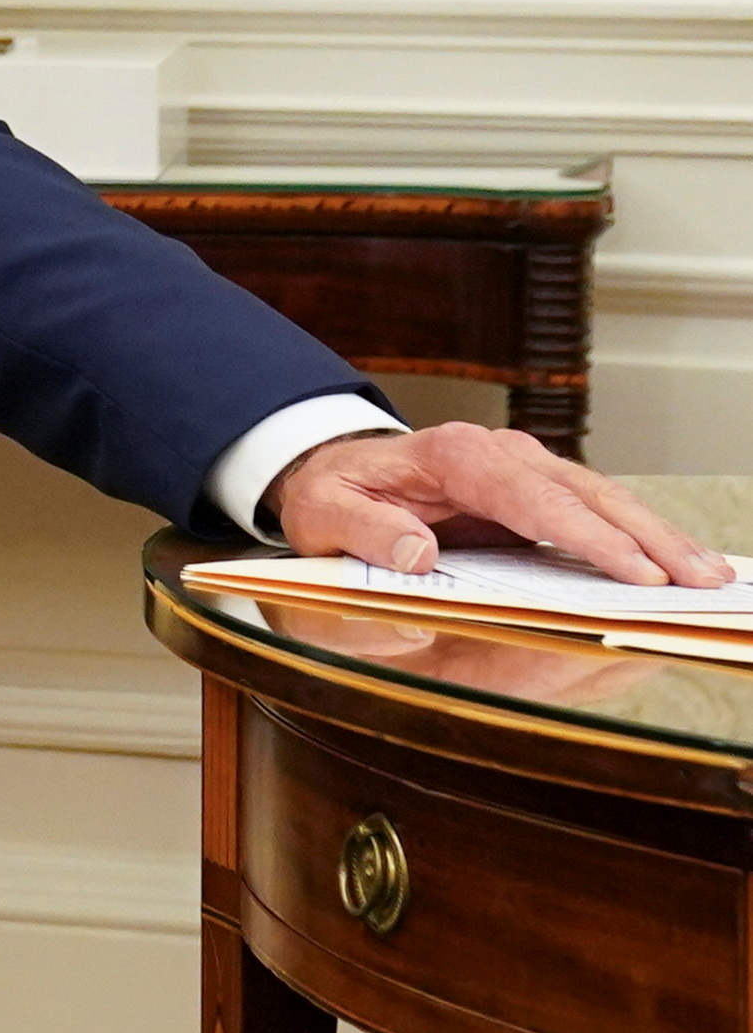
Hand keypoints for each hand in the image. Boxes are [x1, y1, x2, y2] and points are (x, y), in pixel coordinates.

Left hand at [263, 420, 732, 586]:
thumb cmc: (333, 495)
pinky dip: (637, 536)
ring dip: (657, 537)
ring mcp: (524, 467)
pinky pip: (594, 511)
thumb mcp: (325, 516)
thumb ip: (363, 533)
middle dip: (648, 537)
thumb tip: (414, 554)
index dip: (588, 536)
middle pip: (587, 493)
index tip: (634, 572)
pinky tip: (673, 563)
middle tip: (699, 579)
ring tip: (708, 575)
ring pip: (604, 499)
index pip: (532, 497)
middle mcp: (499, 453)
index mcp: (453, 456)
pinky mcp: (536, 489)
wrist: (332, 469)